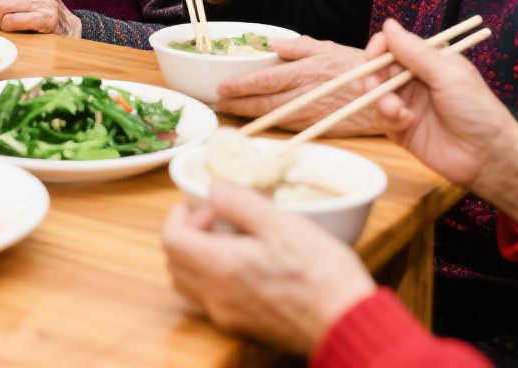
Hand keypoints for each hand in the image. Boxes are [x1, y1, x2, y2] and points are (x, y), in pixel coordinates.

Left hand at [162, 180, 373, 353]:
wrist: (346, 324)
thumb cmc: (320, 273)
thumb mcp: (282, 224)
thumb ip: (240, 203)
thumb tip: (212, 187)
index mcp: (219, 267)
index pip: (170, 239)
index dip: (179, 216)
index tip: (204, 205)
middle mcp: (215, 296)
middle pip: (174, 263)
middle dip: (186, 235)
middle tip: (217, 220)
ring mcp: (228, 317)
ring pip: (189, 285)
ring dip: (197, 258)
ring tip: (231, 242)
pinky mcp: (244, 329)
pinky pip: (211, 302)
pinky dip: (213, 279)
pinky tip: (247, 267)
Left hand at [214, 37, 388, 134]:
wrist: (390, 94)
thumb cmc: (358, 66)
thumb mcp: (328, 47)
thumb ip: (299, 47)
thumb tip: (271, 45)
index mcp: (307, 70)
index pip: (266, 80)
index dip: (241, 86)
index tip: (222, 88)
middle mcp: (308, 93)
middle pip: (265, 103)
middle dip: (239, 105)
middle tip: (219, 105)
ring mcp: (314, 113)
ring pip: (275, 117)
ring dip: (251, 116)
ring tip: (232, 112)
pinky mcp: (321, 127)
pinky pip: (291, 126)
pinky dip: (272, 124)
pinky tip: (260, 121)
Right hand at [365, 20, 517, 226]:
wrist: (487, 155)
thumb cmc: (476, 109)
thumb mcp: (448, 74)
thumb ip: (415, 52)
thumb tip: (388, 24)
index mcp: (429, 61)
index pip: (395, 46)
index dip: (380, 47)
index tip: (375, 53)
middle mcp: (414, 81)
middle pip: (379, 69)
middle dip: (374, 76)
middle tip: (376, 85)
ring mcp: (407, 105)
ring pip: (376, 93)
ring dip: (380, 99)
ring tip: (397, 110)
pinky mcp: (401, 129)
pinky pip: (381, 118)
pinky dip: (388, 118)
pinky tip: (405, 122)